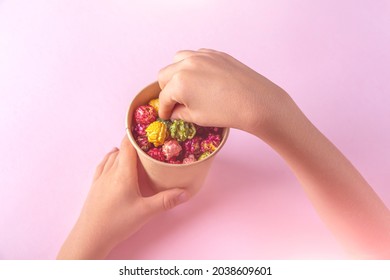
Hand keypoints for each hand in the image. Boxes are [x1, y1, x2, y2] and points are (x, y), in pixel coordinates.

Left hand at [57, 136, 188, 258]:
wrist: (89, 236)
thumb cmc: (117, 223)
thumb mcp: (145, 212)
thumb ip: (166, 201)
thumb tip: (185, 192)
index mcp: (123, 173)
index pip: (128, 145)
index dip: (136, 134)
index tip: (147, 128)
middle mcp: (111, 171)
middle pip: (121, 148)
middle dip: (134, 142)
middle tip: (148, 141)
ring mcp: (101, 178)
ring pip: (112, 155)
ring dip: (123, 150)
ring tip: (135, 150)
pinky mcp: (95, 185)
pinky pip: (103, 164)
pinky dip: (111, 158)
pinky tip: (113, 158)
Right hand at [158, 48, 292, 137]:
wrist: (256, 102)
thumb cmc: (226, 113)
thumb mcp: (197, 117)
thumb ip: (180, 113)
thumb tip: (174, 111)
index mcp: (179, 82)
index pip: (164, 97)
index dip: (164, 109)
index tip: (166, 116)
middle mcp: (186, 64)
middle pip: (164, 75)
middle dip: (167, 90)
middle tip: (176, 102)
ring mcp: (202, 55)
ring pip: (178, 60)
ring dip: (177, 73)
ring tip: (187, 87)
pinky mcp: (215, 53)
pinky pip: (195, 56)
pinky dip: (193, 66)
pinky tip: (202, 78)